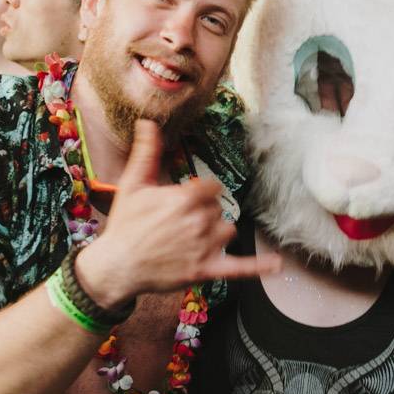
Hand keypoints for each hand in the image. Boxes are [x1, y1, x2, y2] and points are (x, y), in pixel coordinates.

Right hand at [74, 120, 279, 308]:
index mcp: (185, 198)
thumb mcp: (133, 185)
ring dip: (216, 234)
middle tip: (178, 224)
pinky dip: (258, 267)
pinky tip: (277, 264)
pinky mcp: (205, 270)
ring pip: (227, 232)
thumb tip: (148, 123)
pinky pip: (239, 268)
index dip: (201, 193)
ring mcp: (204, 247)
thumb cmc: (124, 225)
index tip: (188, 199)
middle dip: (204, 214)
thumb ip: (146, 153)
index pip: (213, 188)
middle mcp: (199, 221)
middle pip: (219, 210)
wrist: (117, 266)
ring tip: (191, 240)